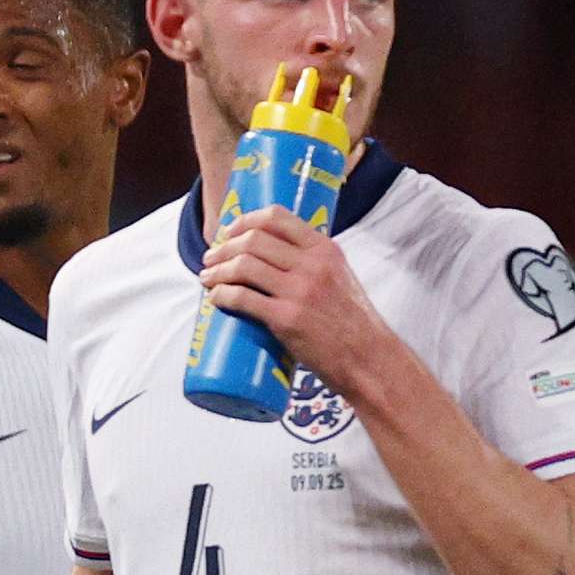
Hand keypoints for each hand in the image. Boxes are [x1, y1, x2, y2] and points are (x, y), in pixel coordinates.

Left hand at [199, 205, 400, 391]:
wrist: (368, 357)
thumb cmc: (350, 321)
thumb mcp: (338, 276)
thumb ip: (312, 262)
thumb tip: (272, 254)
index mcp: (325, 249)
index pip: (276, 217)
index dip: (243, 221)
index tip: (227, 233)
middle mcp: (313, 264)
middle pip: (252, 240)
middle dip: (222, 248)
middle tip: (210, 259)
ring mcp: (299, 290)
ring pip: (242, 266)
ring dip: (216, 271)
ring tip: (207, 278)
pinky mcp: (286, 318)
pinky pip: (241, 298)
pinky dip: (220, 295)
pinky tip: (214, 298)